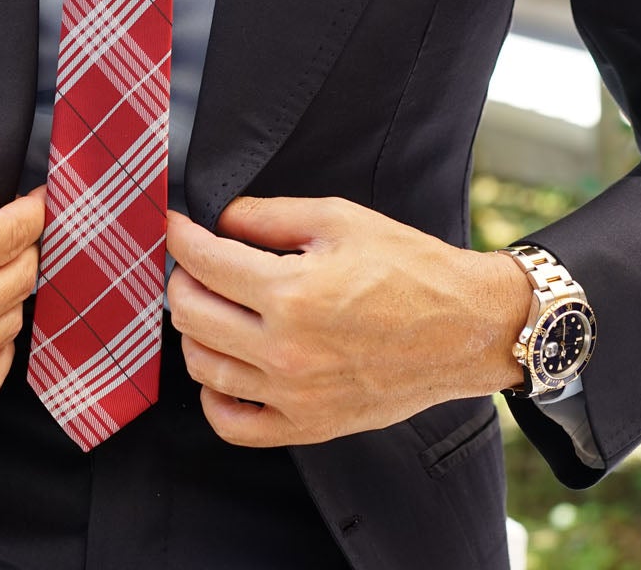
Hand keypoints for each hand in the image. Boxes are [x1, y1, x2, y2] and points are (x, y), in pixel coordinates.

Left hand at [165, 196, 531, 446]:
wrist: (465, 328)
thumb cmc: (411, 269)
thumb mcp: (340, 219)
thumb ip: (270, 215)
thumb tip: (220, 220)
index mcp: (292, 293)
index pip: (204, 263)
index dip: (180, 237)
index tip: (174, 226)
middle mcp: (286, 350)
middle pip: (191, 315)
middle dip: (183, 281)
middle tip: (194, 265)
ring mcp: (295, 394)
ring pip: (203, 366)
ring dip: (194, 332)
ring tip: (211, 309)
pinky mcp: (308, 425)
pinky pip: (233, 424)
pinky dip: (214, 397)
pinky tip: (222, 368)